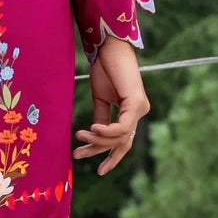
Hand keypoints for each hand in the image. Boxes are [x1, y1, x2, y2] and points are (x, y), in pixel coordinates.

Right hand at [73, 36, 150, 175]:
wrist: (107, 48)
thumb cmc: (104, 68)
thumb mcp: (100, 99)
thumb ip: (101, 119)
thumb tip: (96, 137)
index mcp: (131, 111)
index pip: (123, 141)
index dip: (110, 156)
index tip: (97, 170)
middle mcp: (140, 112)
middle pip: (122, 143)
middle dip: (100, 152)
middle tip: (77, 156)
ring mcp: (140, 108)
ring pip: (120, 137)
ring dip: (97, 139)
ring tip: (79, 134)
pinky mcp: (136, 103)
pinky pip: (122, 127)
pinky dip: (106, 131)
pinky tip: (92, 129)